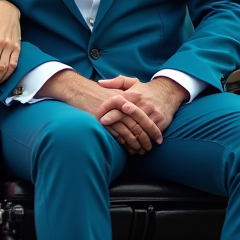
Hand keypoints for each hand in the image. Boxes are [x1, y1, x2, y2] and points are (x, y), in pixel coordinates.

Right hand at [39, 70, 162, 153]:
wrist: (80, 90)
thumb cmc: (100, 91)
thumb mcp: (117, 87)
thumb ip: (131, 95)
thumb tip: (142, 110)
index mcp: (131, 98)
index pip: (146, 117)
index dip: (154, 130)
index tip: (158, 139)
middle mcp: (125, 106)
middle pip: (140, 126)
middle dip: (146, 139)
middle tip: (149, 148)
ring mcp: (115, 114)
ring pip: (130, 132)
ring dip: (136, 144)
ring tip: (140, 151)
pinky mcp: (105, 121)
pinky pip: (118, 134)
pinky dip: (124, 143)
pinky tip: (128, 149)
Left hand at [97, 76, 185, 135]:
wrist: (169, 92)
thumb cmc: (145, 90)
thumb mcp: (132, 82)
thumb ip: (116, 82)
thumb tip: (100, 82)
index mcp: (134, 95)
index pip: (118, 101)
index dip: (107, 109)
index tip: (99, 116)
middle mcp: (143, 104)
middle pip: (126, 114)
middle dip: (115, 122)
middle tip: (106, 130)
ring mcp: (152, 113)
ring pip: (138, 126)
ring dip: (128, 136)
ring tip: (119, 142)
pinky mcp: (160, 121)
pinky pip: (150, 133)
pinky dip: (142, 140)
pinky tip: (134, 146)